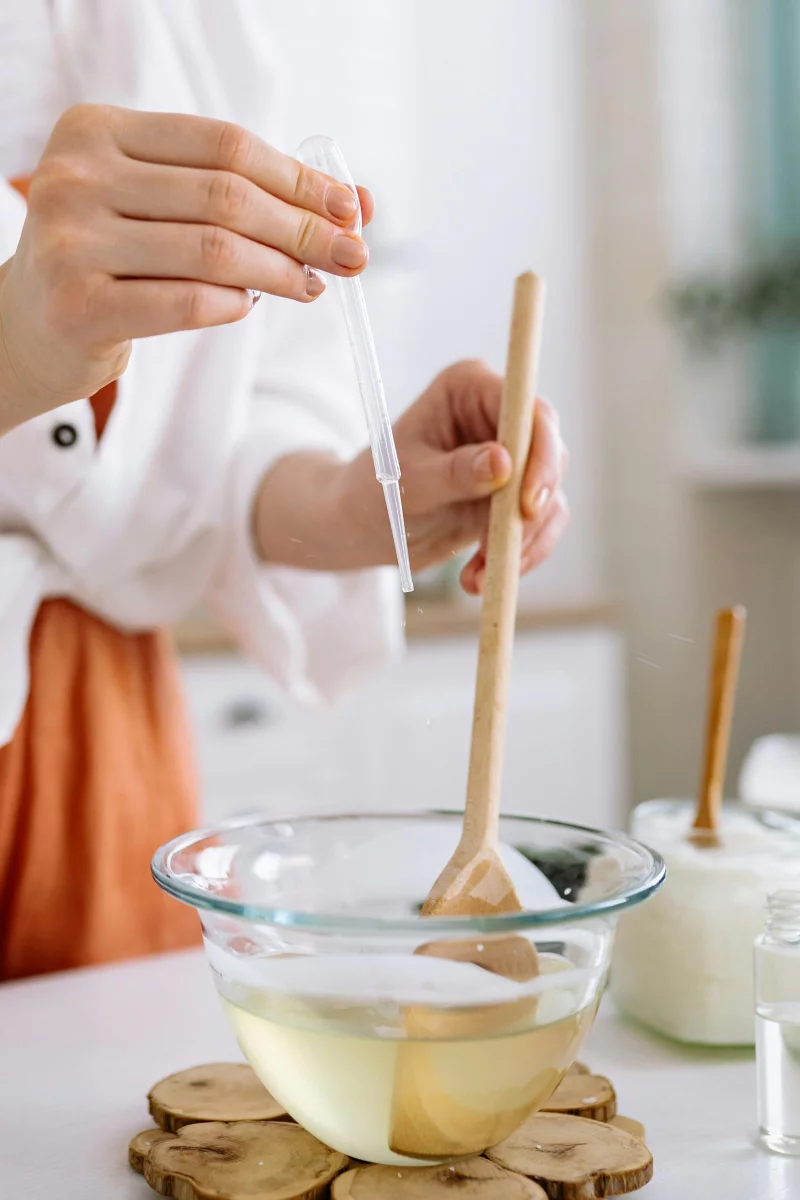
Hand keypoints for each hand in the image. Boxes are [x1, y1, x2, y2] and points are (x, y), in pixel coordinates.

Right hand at [0, 104, 372, 433]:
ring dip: (281, 271)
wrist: (27, 326)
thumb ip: (243, 195)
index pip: (223, 144)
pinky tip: (253, 305)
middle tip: (351, 255)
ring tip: (314, 285)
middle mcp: (76, 176)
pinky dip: (233, 304)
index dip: (296, 177)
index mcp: (98, 131)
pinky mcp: (78, 305)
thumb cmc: (109, 261)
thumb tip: (358, 205)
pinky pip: (185, 302)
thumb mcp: (159, 207)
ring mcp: (70, 241)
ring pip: (212, 250)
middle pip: (225, 196)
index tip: (348, 208)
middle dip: (302, 228)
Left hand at [376, 359, 569, 592]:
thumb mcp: (408, 483)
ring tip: (476, 577)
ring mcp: (511, 455)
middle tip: (504, 552)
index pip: (527, 411)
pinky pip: (540, 525)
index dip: (540, 456)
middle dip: (531, 509)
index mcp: (468, 388)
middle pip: (550, 453)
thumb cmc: (372, 491)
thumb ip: (454, 473)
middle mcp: (497, 413)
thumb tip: (504, 464)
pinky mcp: (515, 494)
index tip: (528, 505)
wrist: (363, 526)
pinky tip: (478, 577)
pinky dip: (518, 555)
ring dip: (521, 543)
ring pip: (548, 495)